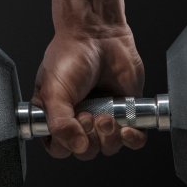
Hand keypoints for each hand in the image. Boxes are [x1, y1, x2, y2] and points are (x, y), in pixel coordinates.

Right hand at [33, 28, 147, 160]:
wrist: (97, 34)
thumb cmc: (69, 55)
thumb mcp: (54, 91)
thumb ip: (59, 123)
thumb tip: (77, 147)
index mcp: (54, 116)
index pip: (59, 148)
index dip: (68, 144)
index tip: (74, 125)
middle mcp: (78, 119)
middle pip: (86, 152)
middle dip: (90, 138)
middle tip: (89, 115)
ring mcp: (103, 117)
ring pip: (109, 147)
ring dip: (110, 136)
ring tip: (107, 115)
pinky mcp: (126, 112)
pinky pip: (133, 140)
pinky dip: (133, 139)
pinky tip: (127, 128)